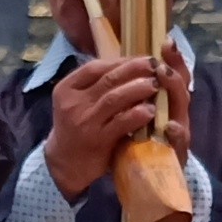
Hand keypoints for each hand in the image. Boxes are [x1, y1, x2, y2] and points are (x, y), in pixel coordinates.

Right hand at [43, 51, 166, 193]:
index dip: (120, 61)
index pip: (95, 67)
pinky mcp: (97, 140)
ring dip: (138, 88)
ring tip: (155, 84)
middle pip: (107, 79)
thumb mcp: (76, 102)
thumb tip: (128, 63)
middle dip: (134, 69)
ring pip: (114, 98)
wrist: (65, 163)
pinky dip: (137, 114)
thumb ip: (95, 85)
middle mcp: (73, 103)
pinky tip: (150, 110)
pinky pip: (120, 123)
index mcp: (66, 88)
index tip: (140, 58)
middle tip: (155, 65)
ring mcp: (84, 122)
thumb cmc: (77, 127)